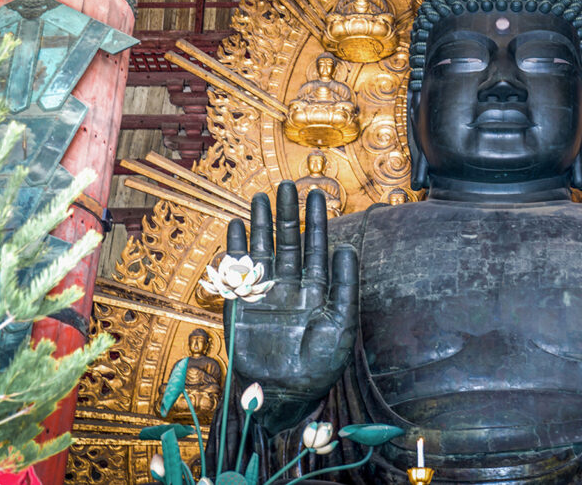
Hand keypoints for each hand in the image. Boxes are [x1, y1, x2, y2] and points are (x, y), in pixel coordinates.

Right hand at [224, 181, 358, 434]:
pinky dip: (236, 250)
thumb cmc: (319, 366)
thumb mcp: (341, 325)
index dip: (317, 220)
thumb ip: (344, 286)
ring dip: (261, 224)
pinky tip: (236, 227)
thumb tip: (346, 248)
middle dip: (288, 214)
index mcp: (316, 290)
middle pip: (288, 241)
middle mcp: (290, 286)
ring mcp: (265, 294)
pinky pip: (238, 273)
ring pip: (263, 250)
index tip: (318, 194)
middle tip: (288, 185)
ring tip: (261, 196)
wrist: (285, 396)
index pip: (317, 246)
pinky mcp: (241, 306)